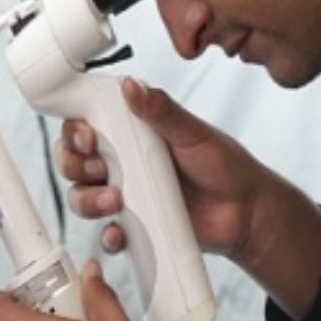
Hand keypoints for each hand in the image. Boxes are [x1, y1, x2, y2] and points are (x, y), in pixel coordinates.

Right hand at [57, 78, 273, 263]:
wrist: (247, 213)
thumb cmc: (224, 166)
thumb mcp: (193, 133)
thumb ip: (162, 111)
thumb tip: (131, 85)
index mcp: (133, 134)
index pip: (87, 126)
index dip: (75, 130)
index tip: (86, 136)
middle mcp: (123, 164)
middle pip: (73, 162)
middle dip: (73, 164)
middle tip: (96, 167)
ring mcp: (126, 196)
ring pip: (82, 197)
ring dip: (88, 199)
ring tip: (115, 200)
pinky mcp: (135, 228)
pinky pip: (107, 233)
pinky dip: (107, 235)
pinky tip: (119, 232)